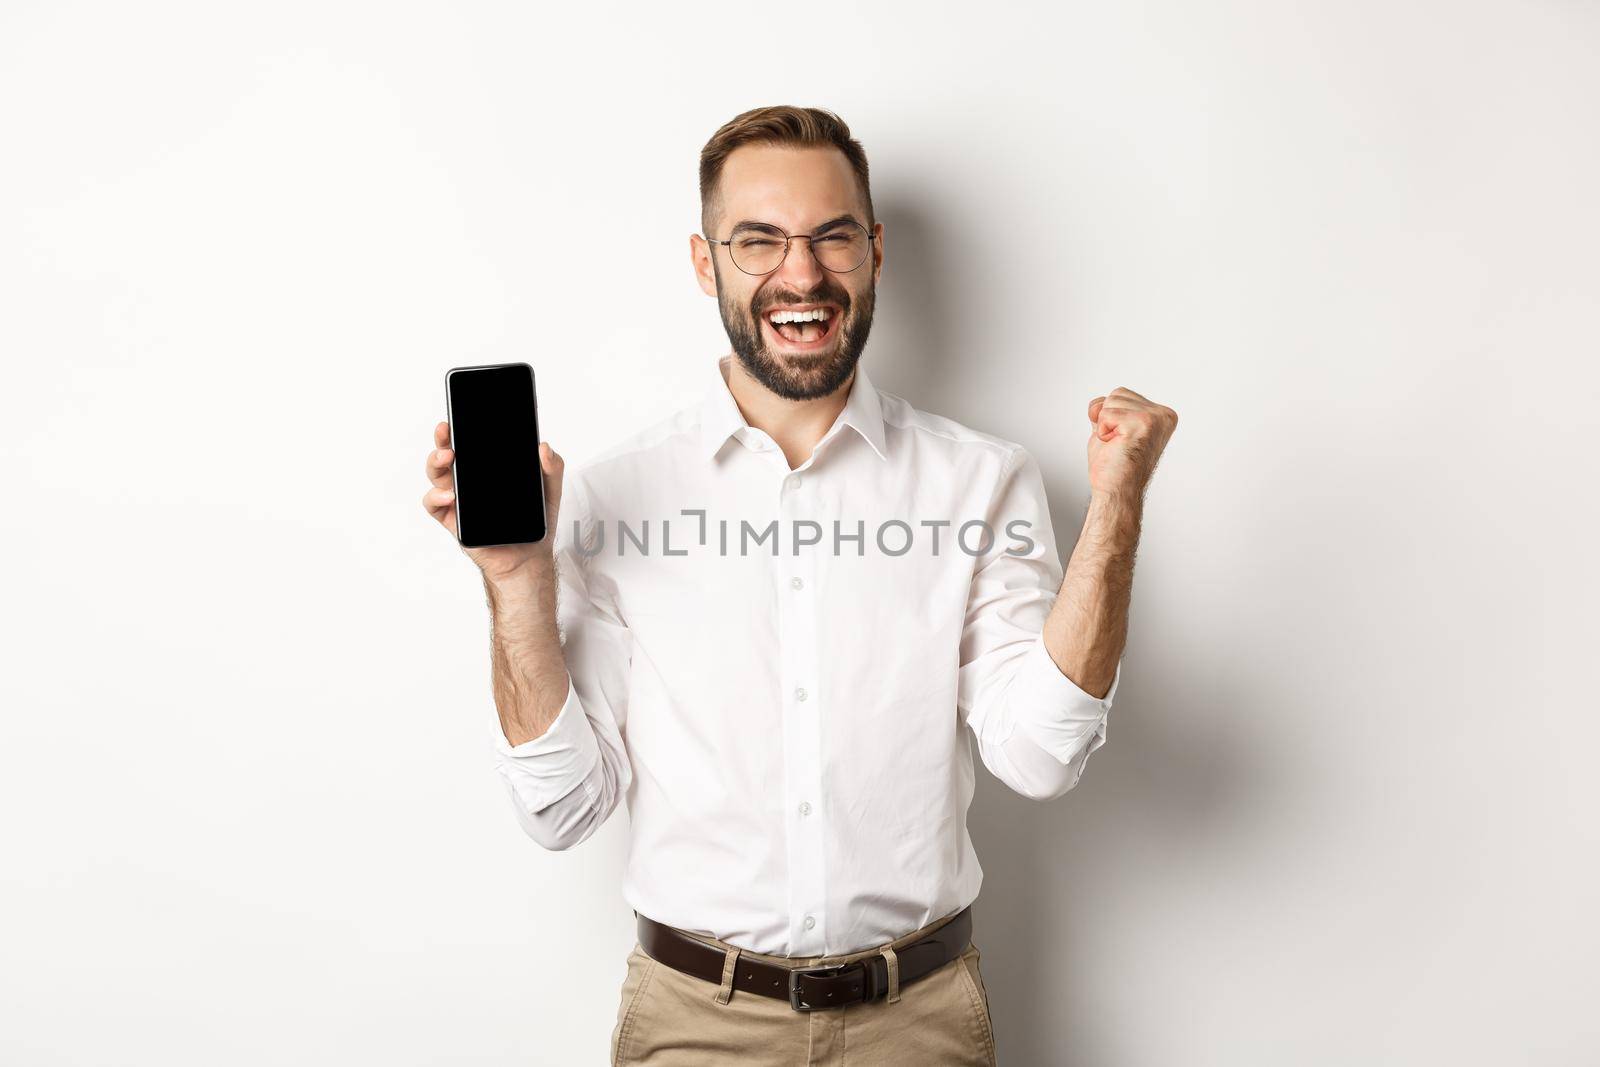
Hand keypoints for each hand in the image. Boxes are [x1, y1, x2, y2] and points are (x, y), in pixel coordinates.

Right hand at [422, 420, 564, 583]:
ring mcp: (458, 499)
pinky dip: (436, 496)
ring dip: (436, 462)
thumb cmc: (535, 523)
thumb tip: (544, 446)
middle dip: (443, 438)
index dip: (462, 428)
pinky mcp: (453, 520)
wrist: (529, 558)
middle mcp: (469, 480)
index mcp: (487, 469)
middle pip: (447, 453)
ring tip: (448, 457)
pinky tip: (451, 496)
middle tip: (446, 430)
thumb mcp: (550, 491)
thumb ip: (552, 468)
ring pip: (437, 474)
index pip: (471, 443)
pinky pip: (434, 504)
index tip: (459, 414)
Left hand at [1086, 387, 1177, 499]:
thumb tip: (1098, 404)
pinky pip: (1106, 414)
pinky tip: (1116, 446)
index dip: (1109, 417)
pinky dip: (1103, 432)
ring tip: (1118, 445)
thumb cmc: (1114, 467)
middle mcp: (1164, 415)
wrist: (1116, 492)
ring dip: (1105, 426)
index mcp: (1162, 415)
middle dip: (1107, 419)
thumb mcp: (1112, 430)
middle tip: (1118, 444)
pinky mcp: (1144, 423)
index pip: (1121, 394)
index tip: (1122, 440)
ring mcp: (1156, 418)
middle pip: (1117, 393)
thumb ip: (1110, 412)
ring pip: (1112, 400)